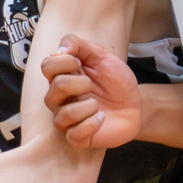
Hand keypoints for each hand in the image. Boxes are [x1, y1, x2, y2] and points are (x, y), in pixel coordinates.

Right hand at [42, 34, 140, 149]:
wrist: (135, 106)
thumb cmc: (115, 82)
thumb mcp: (102, 56)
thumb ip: (78, 45)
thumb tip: (57, 51)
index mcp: (61, 77)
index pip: (47, 65)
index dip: (65, 62)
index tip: (81, 63)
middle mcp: (58, 99)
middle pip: (56, 87)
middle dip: (81, 83)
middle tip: (92, 86)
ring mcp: (66, 119)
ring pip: (63, 115)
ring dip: (88, 106)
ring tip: (98, 105)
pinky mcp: (77, 137)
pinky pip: (74, 135)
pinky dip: (92, 124)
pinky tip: (101, 118)